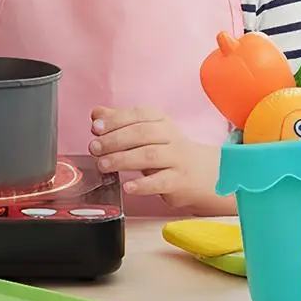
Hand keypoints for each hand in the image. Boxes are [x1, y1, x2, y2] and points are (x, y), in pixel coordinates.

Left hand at [89, 107, 221, 210]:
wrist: (205, 173)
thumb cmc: (169, 151)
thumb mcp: (147, 132)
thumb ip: (120, 122)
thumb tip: (97, 114)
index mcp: (161, 120)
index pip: (138, 114)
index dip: (115, 119)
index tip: (95, 127)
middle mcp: (171, 136)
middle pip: (142, 133)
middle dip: (114, 139)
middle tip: (94, 147)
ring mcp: (177, 158)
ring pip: (150, 155)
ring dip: (123, 159)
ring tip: (103, 165)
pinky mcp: (179, 181)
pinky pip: (161, 181)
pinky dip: (142, 184)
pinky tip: (127, 186)